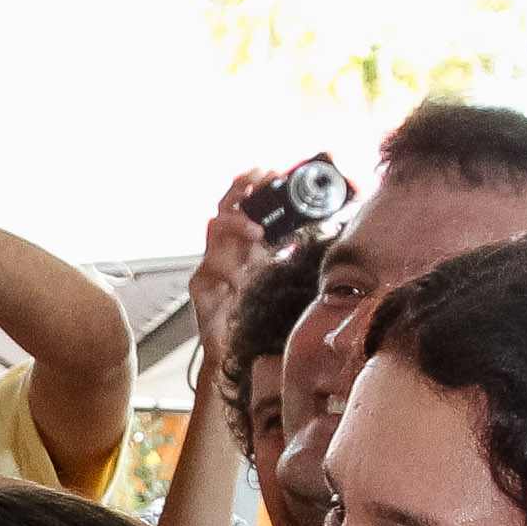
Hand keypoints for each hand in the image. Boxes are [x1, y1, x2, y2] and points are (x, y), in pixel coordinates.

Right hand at [189, 172, 277, 356]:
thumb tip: (327, 233)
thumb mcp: (281, 281)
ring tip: (258, 233)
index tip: (267, 171)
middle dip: (240, 189)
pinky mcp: (199, 284)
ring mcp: (209, 265)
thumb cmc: (257, 319)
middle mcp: (224, 251)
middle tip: (259, 180)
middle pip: (225, 206)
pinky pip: (212, 267)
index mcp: (242, 247)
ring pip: (215, 229)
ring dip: (237, 225)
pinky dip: (232, 270)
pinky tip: (245, 279)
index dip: (251, 185)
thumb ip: (294, 258)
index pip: (242, 206)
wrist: (233, 354)